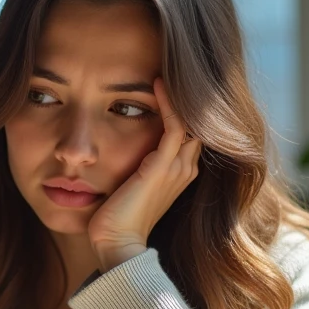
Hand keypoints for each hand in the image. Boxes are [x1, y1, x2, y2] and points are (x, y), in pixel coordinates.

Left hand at [88, 78, 201, 270]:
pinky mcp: (163, 166)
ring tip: (166, 65)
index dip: (180, 105)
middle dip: (185, 94)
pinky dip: (168, 102)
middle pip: (196, 120)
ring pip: (191, 118)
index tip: (161, 80)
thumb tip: (112, 151)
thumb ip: (131, 167)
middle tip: (170, 64)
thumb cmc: (114, 220)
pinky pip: (176, 125)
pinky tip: (156, 83)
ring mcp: (178, 167)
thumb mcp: (127, 186)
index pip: (189, 129)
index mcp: (179, 172)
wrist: (116, 244)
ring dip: (179, 92)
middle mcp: (185, 167)